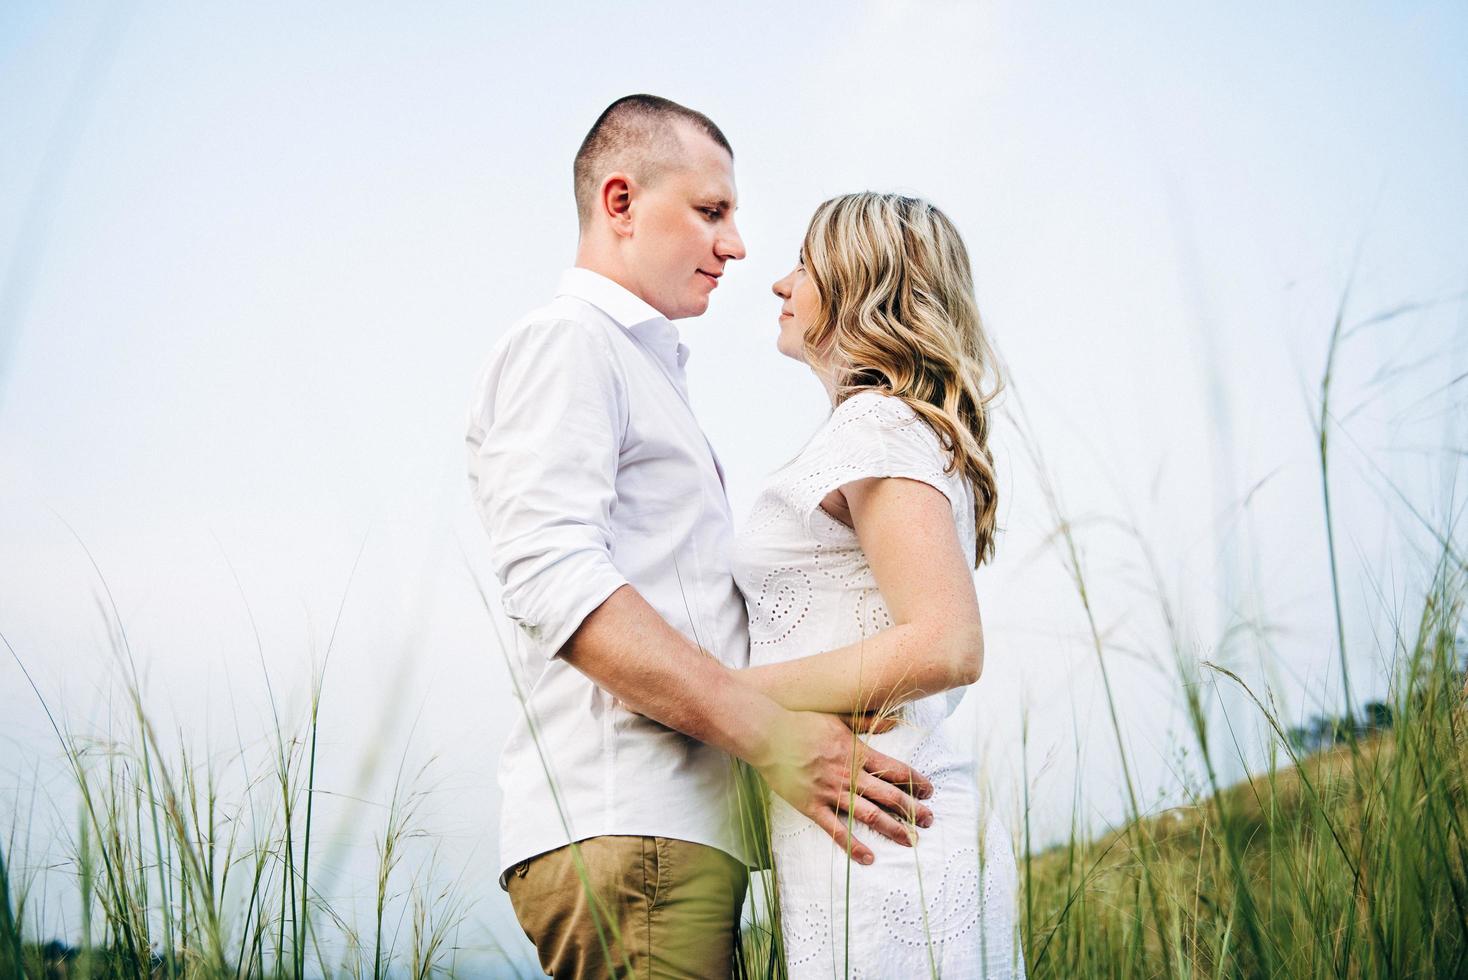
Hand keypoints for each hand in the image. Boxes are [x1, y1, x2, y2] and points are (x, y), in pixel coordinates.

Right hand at [753, 709, 933, 864]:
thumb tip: (894, 722)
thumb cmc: (802, 722)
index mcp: (857, 752)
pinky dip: (853, 845)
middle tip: (930, 820)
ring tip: (911, 840)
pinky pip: (836, 830)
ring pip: (869, 814)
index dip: (915, 782)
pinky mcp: (812, 806)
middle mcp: (849, 775)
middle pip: (889, 796)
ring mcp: (830, 792)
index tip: (929, 791)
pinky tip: (869, 858)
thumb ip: (867, 721)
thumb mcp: (839, 717)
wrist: (768, 734)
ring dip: (893, 828)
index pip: (895, 770)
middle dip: (913, 809)